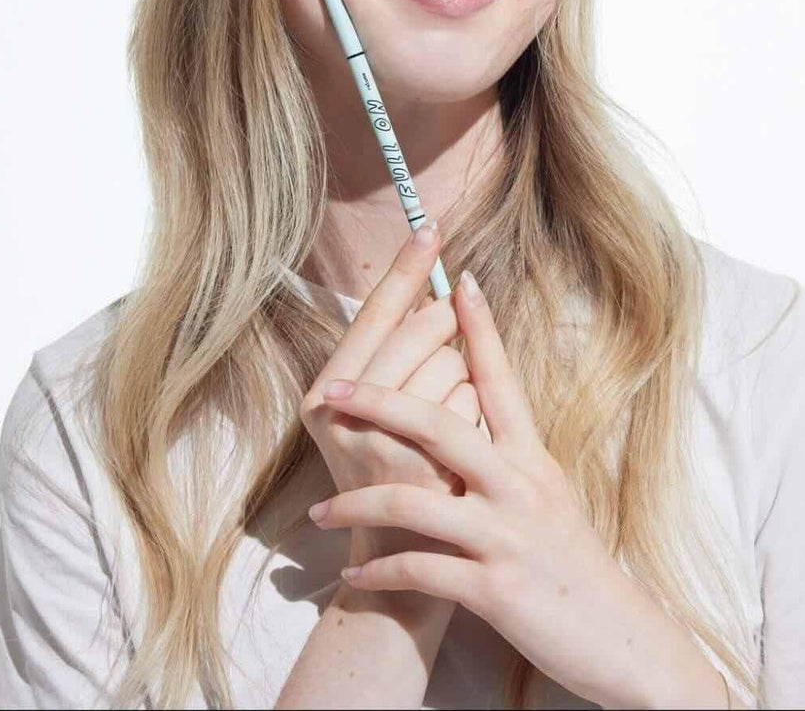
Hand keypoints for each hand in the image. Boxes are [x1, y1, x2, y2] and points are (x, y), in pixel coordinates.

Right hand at [298, 222, 483, 561]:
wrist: (407, 580)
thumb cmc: (411, 491)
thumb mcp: (392, 426)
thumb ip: (407, 368)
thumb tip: (447, 298)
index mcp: (326, 393)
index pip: (375, 313)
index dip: (405, 268)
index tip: (431, 224)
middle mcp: (337, 409)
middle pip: (422, 329)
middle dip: (449, 348)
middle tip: (440, 401)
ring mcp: (370, 435)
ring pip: (452, 364)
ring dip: (466, 398)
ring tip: (446, 450)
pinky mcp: (406, 461)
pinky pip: (466, 403)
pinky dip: (478, 426)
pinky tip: (460, 465)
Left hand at [306, 269, 715, 708]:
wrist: (621, 640)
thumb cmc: (574, 566)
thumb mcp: (549, 498)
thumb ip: (509, 459)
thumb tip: (470, 416)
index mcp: (532, 458)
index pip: (500, 381)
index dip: (480, 330)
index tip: (456, 282)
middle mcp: (521, 486)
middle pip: (442, 424)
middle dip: (379, 403)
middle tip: (330, 392)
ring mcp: (508, 536)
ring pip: (414, 501)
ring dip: (356, 506)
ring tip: (320, 513)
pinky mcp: (496, 588)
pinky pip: (421, 571)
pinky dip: (380, 574)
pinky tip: (354, 578)